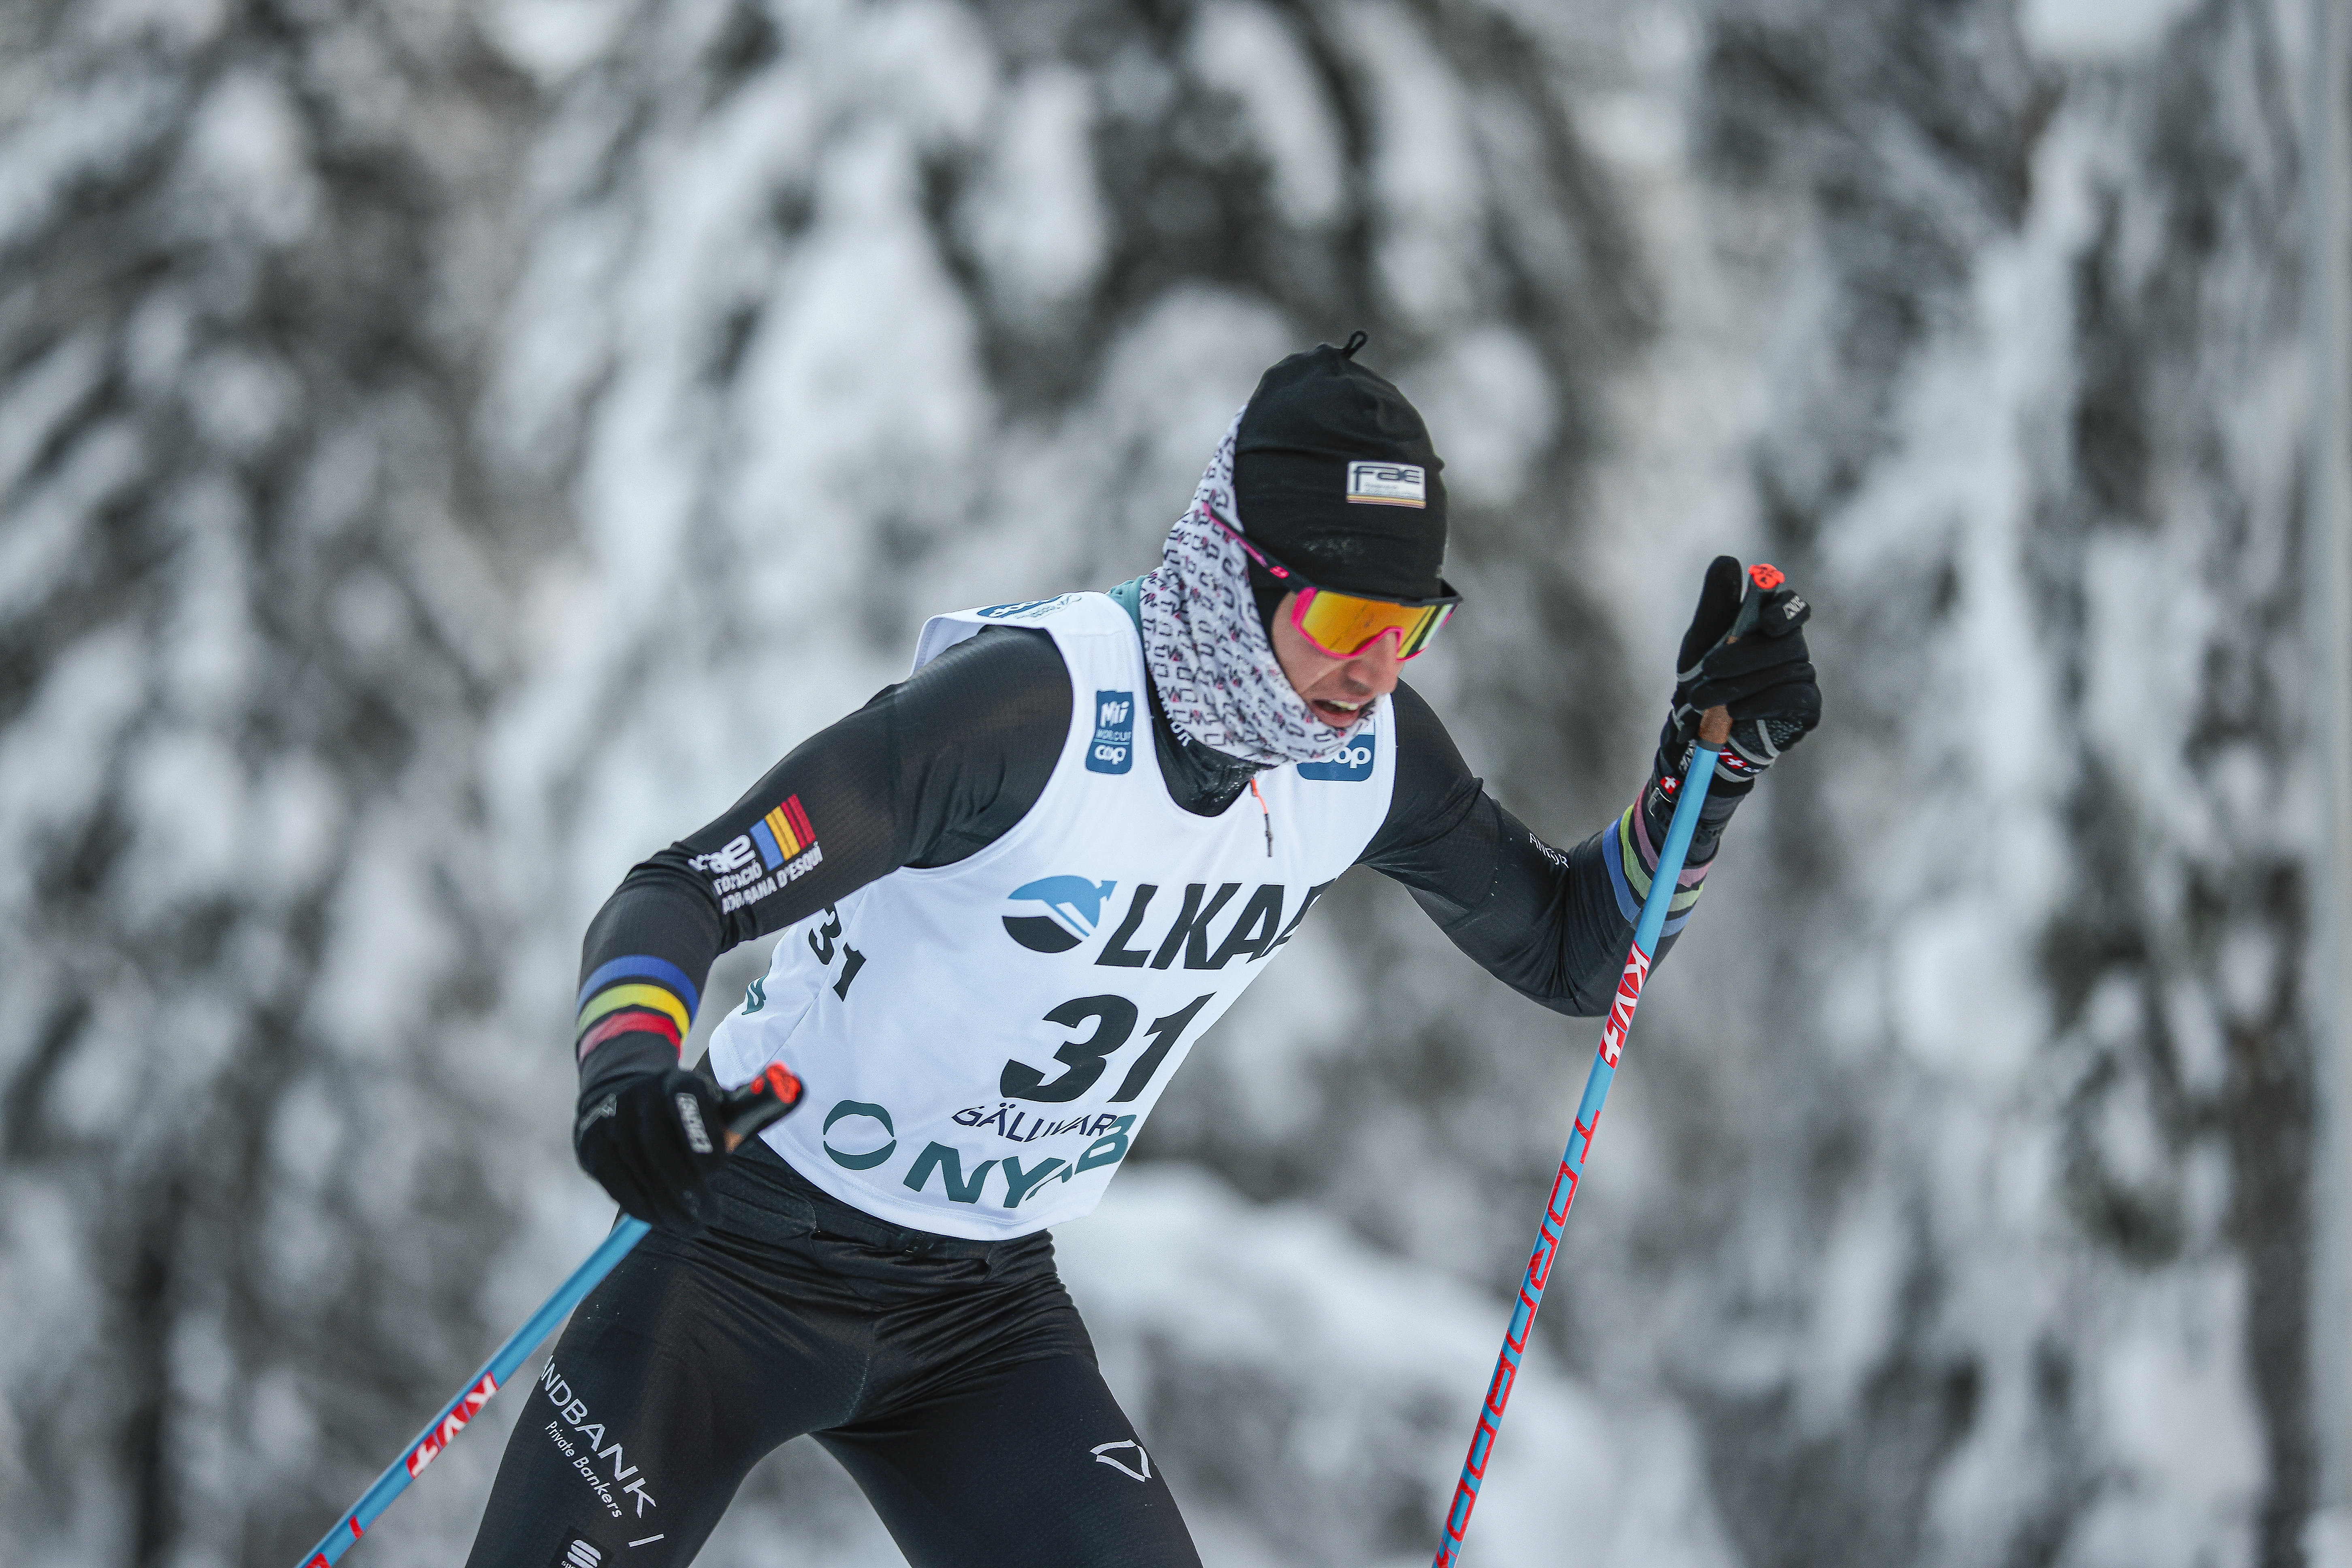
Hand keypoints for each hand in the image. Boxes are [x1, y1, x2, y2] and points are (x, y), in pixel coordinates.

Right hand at [574, 1068, 731, 1233]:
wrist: (623, 1094)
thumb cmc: (682, 1114)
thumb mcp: (710, 1107)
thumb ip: (733, 1123)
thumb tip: (762, 1121)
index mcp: (676, 1081)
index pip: (688, 1101)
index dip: (703, 1136)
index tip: (718, 1170)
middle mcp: (639, 1094)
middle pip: (658, 1145)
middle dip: (687, 1188)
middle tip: (710, 1216)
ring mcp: (610, 1117)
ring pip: (638, 1169)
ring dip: (666, 1206)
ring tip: (690, 1226)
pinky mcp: (591, 1143)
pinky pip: (615, 1183)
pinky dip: (640, 1207)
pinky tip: (659, 1220)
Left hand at [1642, 558, 1819, 858]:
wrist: (1700, 731)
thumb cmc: (1703, 678)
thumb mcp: (1701, 638)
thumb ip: (1716, 600)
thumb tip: (1728, 560)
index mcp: (1771, 625)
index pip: (1792, 606)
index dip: (1784, 609)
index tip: (1764, 621)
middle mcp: (1793, 648)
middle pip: (1785, 642)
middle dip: (1743, 657)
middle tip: (1706, 670)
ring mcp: (1803, 677)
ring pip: (1784, 670)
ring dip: (1740, 685)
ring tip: (1705, 698)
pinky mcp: (1807, 708)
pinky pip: (1791, 697)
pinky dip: (1759, 703)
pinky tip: (1735, 712)